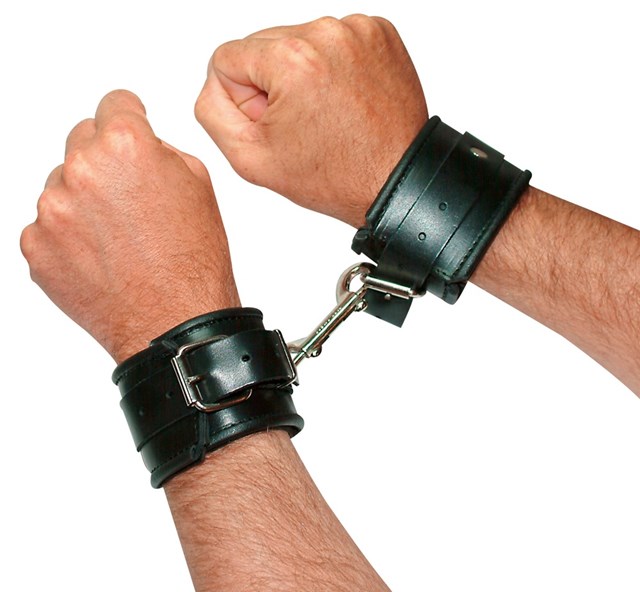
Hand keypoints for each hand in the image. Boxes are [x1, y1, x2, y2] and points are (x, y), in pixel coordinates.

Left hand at [21, 90, 239, 362]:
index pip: (114, 103)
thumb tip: (142, 146)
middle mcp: (82, 170)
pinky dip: (69, 235)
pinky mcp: (35, 246)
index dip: (128, 117)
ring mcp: (52, 210)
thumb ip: (162, 152)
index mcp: (126, 146)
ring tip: (119, 236)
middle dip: (105, 160)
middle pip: (83, 140)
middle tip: (130, 197)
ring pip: (63, 185)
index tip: (127, 126)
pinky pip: (48, 225)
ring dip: (85, 200)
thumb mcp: (199, 186)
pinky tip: (102, 256)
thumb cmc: (192, 263)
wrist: (173, 322)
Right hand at [195, 15, 427, 226]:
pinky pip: (332, 42)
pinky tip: (344, 99)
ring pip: (298, 42)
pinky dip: (332, 68)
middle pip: (263, 46)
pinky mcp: (379, 32)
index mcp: (291, 60)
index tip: (273, 123)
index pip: (227, 58)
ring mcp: (358, 30)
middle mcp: (326, 34)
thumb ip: (212, 110)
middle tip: (302, 122)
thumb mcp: (250, 158)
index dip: (243, 99)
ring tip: (326, 112)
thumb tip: (217, 81)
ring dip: (302, 74)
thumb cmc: (335, 175)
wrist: (394, 180)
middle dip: (272, 84)